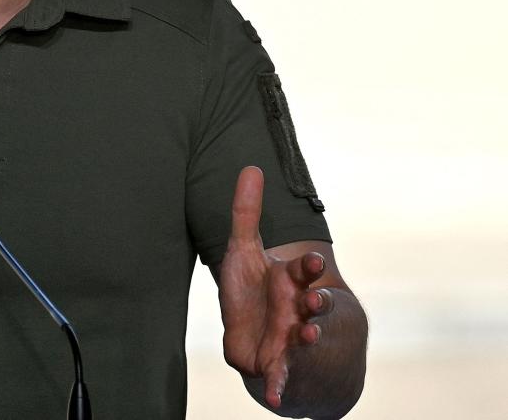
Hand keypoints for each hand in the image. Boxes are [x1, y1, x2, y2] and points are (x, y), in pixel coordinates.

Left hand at [218, 166, 333, 410]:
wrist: (268, 342)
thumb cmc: (259, 292)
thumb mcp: (244, 252)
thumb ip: (246, 213)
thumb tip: (251, 166)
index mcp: (293, 282)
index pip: (306, 271)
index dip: (309, 266)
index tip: (312, 259)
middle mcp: (299, 311)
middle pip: (315, 304)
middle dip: (318, 300)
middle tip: (316, 299)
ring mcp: (293, 341)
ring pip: (306, 340)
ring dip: (308, 338)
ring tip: (308, 335)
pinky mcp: (280, 368)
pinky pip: (282, 380)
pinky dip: (279, 388)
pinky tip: (275, 398)